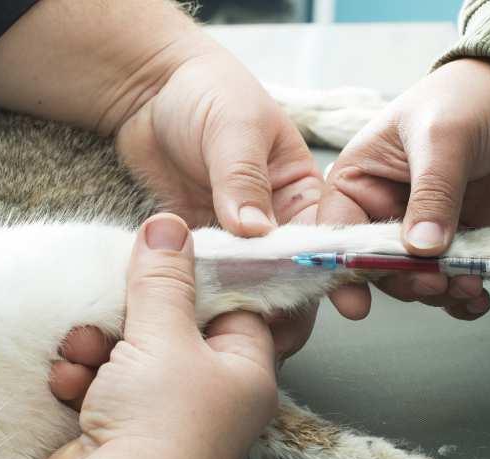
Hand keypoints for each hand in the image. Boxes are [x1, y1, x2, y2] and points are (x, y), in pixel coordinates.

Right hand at [8, 213, 276, 458]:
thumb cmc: (159, 423)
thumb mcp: (163, 335)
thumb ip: (164, 279)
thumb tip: (170, 226)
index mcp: (246, 371)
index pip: (235, 306)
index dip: (200, 277)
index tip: (166, 254)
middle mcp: (214, 397)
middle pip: (174, 329)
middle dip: (130, 315)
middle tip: (110, 306)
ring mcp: (168, 419)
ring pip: (131, 356)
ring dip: (97, 346)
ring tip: (79, 350)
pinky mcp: (125, 434)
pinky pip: (105, 388)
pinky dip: (83, 380)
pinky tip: (67, 381)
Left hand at [113, 35, 323, 360]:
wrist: (147, 90)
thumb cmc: (205, 92)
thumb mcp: (233, 127)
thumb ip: (243, 179)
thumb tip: (256, 232)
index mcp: (301, 189)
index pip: (324, 237)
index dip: (332, 269)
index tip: (342, 301)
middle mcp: (276, 220)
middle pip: (292, 275)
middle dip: (290, 305)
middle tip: (281, 334)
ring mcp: (237, 239)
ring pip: (251, 287)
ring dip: (246, 311)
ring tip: (239, 338)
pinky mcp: (200, 248)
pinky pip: (208, 281)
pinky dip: (206, 301)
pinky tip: (200, 321)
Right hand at [318, 58, 489, 320]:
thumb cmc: (467, 99)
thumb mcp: (443, 138)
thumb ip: (432, 194)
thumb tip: (421, 249)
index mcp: (358, 182)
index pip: (337, 232)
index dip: (343, 269)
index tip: (358, 303)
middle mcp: (381, 213)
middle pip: (376, 268)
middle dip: (404, 281)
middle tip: (435, 281)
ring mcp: (421, 233)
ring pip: (414, 281)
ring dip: (439, 291)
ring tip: (468, 283)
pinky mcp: (457, 246)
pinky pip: (452, 283)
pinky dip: (464, 298)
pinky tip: (478, 296)